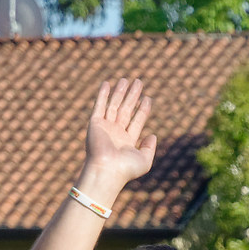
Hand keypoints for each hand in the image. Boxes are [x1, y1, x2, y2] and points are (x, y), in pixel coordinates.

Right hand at [81, 77, 156, 197]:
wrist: (106, 170)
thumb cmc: (125, 169)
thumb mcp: (144, 160)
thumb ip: (150, 147)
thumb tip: (153, 135)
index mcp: (127, 141)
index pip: (137, 120)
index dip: (143, 109)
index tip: (148, 98)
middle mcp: (116, 133)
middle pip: (126, 109)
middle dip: (133, 96)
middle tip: (138, 82)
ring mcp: (105, 127)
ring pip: (114, 105)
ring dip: (120, 92)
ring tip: (126, 79)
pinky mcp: (95, 123)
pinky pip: (99, 106)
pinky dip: (102, 95)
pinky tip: (107, 84)